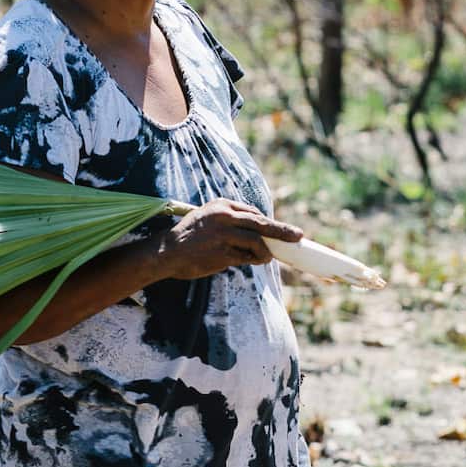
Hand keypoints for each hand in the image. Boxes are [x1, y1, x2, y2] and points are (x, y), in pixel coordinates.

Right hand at [150, 199, 304, 281]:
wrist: (168, 252)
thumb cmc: (190, 237)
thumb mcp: (209, 217)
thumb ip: (231, 220)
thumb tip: (258, 232)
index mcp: (222, 205)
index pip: (253, 213)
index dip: (269, 224)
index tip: (282, 230)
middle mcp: (224, 216)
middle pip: (261, 223)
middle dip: (282, 231)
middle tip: (298, 237)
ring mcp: (224, 234)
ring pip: (256, 241)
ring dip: (266, 252)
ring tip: (268, 257)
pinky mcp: (222, 252)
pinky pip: (245, 257)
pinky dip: (253, 260)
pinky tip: (257, 261)